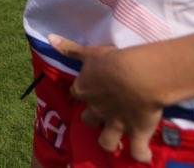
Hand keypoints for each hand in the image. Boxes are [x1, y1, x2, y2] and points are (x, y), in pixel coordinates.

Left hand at [50, 34, 160, 163]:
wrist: (136, 76)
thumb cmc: (113, 61)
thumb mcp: (90, 52)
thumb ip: (70, 49)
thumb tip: (50, 38)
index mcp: (85, 90)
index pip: (76, 93)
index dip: (82, 93)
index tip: (89, 91)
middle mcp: (97, 110)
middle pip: (88, 119)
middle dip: (93, 119)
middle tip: (104, 115)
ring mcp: (115, 124)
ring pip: (106, 142)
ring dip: (110, 143)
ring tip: (118, 141)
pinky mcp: (136, 132)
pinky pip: (137, 152)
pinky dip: (140, 154)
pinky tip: (143, 154)